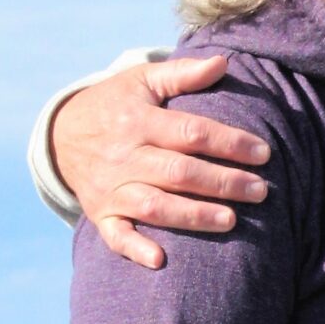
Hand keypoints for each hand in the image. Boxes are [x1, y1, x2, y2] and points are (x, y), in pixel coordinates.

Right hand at [50, 53, 268, 269]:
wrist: (61, 135)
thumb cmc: (117, 105)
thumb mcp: (142, 81)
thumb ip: (182, 73)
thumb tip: (224, 63)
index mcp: (138, 120)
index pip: (190, 132)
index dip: (229, 143)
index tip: (263, 153)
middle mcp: (125, 156)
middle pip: (179, 172)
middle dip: (222, 182)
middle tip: (260, 191)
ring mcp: (111, 188)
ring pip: (154, 205)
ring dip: (192, 215)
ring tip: (231, 221)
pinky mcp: (102, 214)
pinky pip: (116, 235)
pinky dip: (135, 248)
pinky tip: (161, 260)